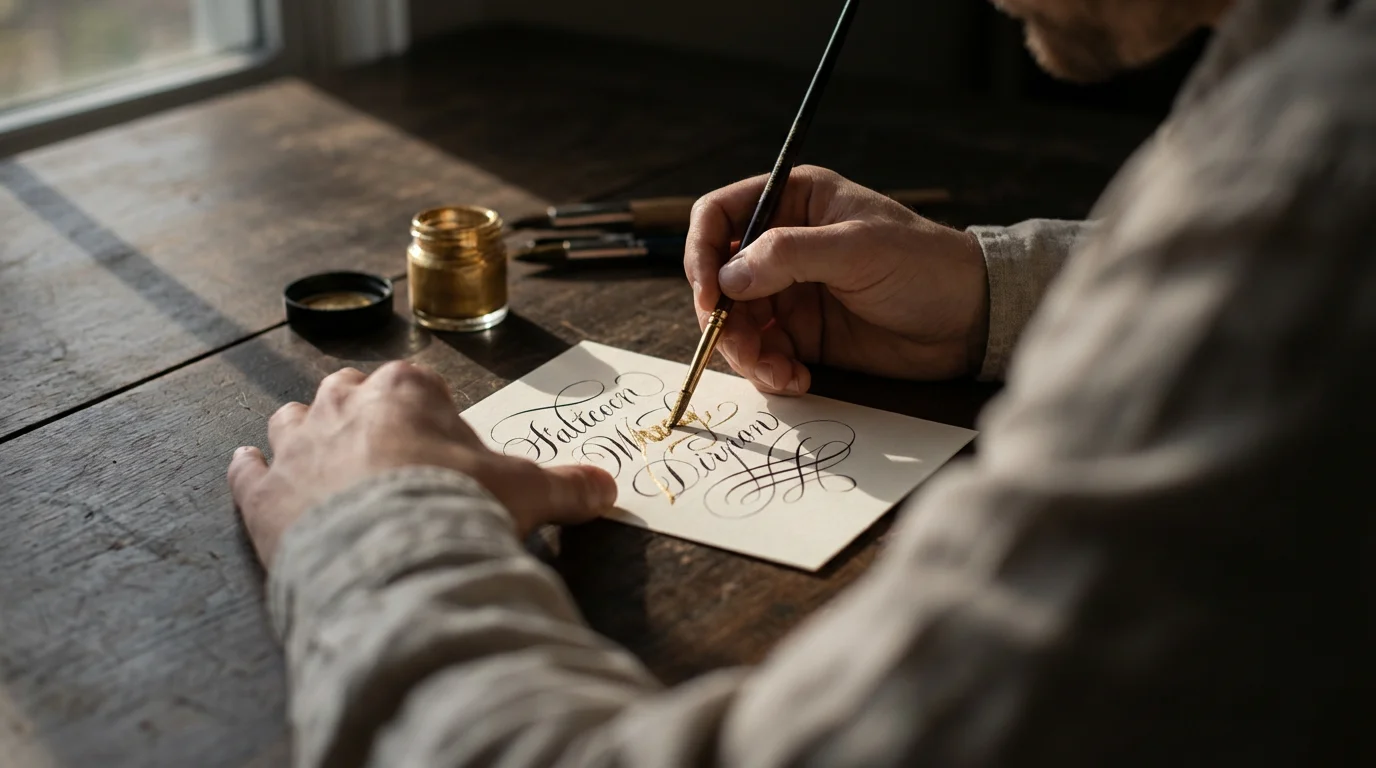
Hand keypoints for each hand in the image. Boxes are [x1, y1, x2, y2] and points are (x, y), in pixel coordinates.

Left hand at [228, 362, 616, 567]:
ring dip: (303, 433)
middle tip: (385, 447)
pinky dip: (249, 469)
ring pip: (291, 418)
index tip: (442, 446)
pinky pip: (246, 469)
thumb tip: (608, 487)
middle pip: (347, 390)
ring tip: (319, 455)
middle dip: (362, 410)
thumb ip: (567, 487)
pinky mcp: (263, 494)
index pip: (417, 384)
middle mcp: (343, 405)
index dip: (431, 414)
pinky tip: (249, 467)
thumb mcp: (527, 493)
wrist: (391, 561)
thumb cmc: (459, 510)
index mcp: (407, 392)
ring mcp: (297, 447)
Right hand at [685, 165, 989, 392]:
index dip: (701, 253)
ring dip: (745, 353)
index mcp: (794, 201)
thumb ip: (789, 255)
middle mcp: (783, 245)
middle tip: (740, 347)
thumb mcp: (857, 248)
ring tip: (778, 373)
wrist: (970, 320)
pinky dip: (770, 372)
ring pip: (736, 323)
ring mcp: (790, 293)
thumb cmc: (923, 264)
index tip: (708, 295)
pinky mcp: (804, 336)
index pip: (719, 216)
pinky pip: (764, 355)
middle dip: (722, 317)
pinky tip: (797, 380)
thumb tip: (728, 276)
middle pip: (718, 279)